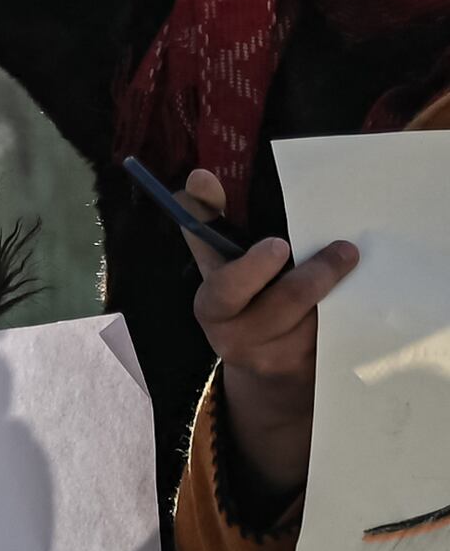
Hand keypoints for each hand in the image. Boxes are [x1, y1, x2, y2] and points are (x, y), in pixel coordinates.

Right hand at [190, 166, 349, 498]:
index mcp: (212, 307)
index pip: (225, 287)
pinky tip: (352, 301)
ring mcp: (276, 361)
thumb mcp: (222, 268)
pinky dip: (347, 316)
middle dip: (317, 274)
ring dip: (336, 292)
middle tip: (344, 249)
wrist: (267, 374)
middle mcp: (237, 339)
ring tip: (349, 264)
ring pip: (317, 318)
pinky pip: (335, 339)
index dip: (252, 268)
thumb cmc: (243, 304)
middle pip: (286, 301)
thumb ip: (209, 224)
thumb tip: (198, 175)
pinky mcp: (309, 375)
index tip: (279, 244)